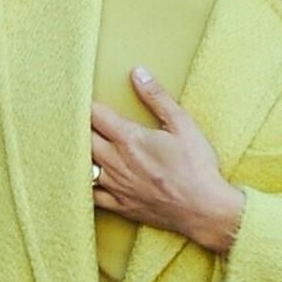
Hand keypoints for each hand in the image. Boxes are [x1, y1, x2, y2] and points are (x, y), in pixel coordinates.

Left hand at [90, 70, 243, 253]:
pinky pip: (91, 196)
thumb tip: (137, 72)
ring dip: (79, 155)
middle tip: (76, 120)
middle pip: (84, 139)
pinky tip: (83, 179)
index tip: (84, 99)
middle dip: (80, 128)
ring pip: (83, 167)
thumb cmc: (197, 166)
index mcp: (129, 139)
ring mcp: (116, 186)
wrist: (205, 209)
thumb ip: (157, 97)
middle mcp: (116, 162)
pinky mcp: (120, 206)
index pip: (95, 115)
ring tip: (77, 147)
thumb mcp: (182, 124)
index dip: (87, 105)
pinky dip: (84, 185)